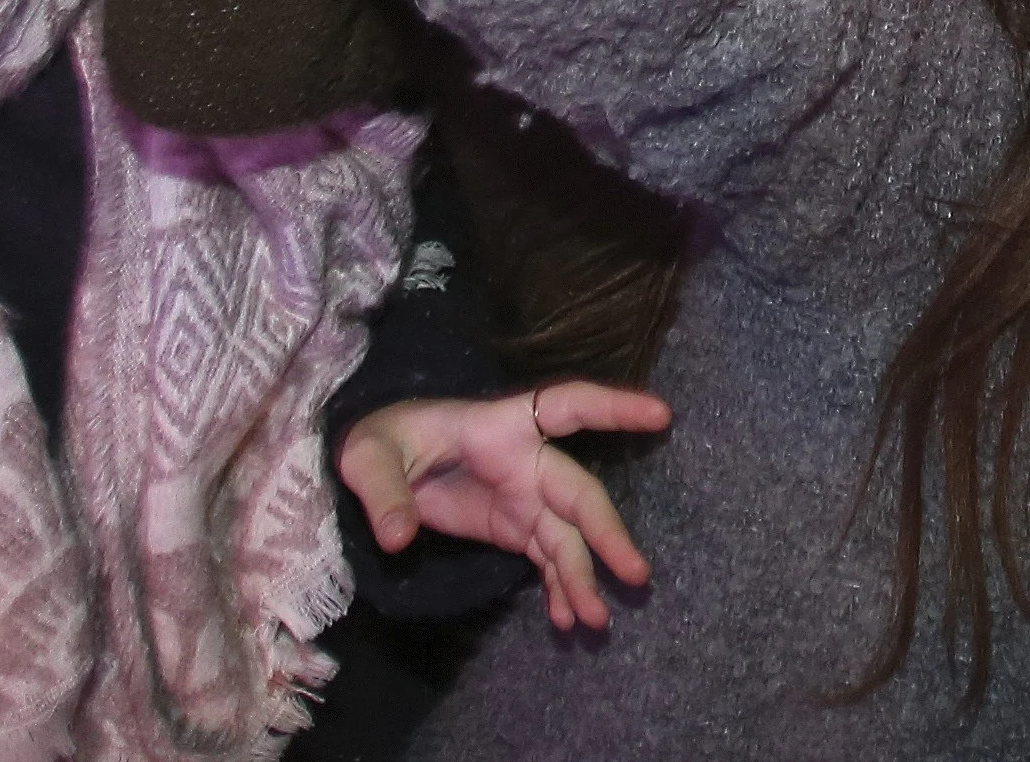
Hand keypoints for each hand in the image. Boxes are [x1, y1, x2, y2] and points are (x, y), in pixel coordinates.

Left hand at [336, 382, 670, 633]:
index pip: (565, 407)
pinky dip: (560, 588)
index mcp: (499, 427)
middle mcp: (524, 461)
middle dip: (608, 534)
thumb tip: (398, 537)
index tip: (662, 416)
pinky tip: (566, 621)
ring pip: (568, 537)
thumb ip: (384, 492)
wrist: (374, 467)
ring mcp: (522, 497)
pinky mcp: (513, 527)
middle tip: (634, 575)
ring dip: (584, 577)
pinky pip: (548, 558)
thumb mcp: (368, 457)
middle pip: (578, 494)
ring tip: (595, 622)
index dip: (614, 408)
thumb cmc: (377, 442)